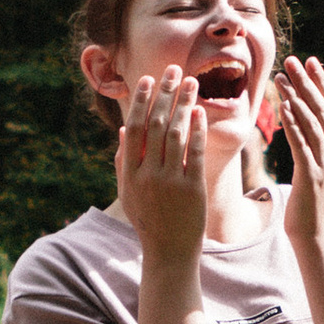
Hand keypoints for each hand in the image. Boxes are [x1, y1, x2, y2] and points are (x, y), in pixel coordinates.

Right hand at [116, 71, 209, 265]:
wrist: (169, 253)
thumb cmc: (148, 221)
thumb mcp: (128, 193)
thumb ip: (123, 162)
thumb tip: (123, 130)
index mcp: (130, 173)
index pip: (134, 128)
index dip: (140, 101)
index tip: (147, 79)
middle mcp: (148, 175)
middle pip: (155, 124)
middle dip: (165, 93)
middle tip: (173, 70)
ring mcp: (170, 182)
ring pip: (176, 133)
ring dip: (183, 103)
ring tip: (191, 82)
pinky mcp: (192, 189)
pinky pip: (196, 152)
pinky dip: (198, 129)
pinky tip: (200, 111)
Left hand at [273, 55, 323, 248]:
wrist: (315, 233)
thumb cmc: (311, 199)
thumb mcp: (318, 165)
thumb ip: (315, 142)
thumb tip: (304, 118)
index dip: (321, 82)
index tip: (310, 61)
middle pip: (322, 108)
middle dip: (307, 82)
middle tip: (293, 60)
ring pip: (312, 123)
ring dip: (297, 97)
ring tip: (282, 78)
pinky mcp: (312, 175)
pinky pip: (303, 144)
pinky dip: (294, 124)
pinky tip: (285, 107)